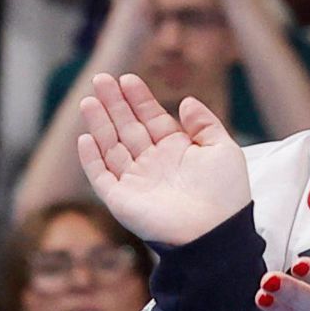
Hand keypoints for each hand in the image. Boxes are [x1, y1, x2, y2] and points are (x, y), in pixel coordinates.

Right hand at [78, 73, 252, 244]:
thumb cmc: (225, 194)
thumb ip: (204, 123)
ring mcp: (135, 181)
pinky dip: (91, 159)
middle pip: (127, 127)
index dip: (139, 99)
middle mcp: (153, 164)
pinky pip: (101, 176)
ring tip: (89, 100)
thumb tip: (185, 101)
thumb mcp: (223, 149)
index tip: (128, 79)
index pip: (152, 118)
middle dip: (114, 103)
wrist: (214, 231)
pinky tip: (85, 138)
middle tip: (101, 79)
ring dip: (99, 124)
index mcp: (176, 151)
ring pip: (111, 147)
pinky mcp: (121, 200)